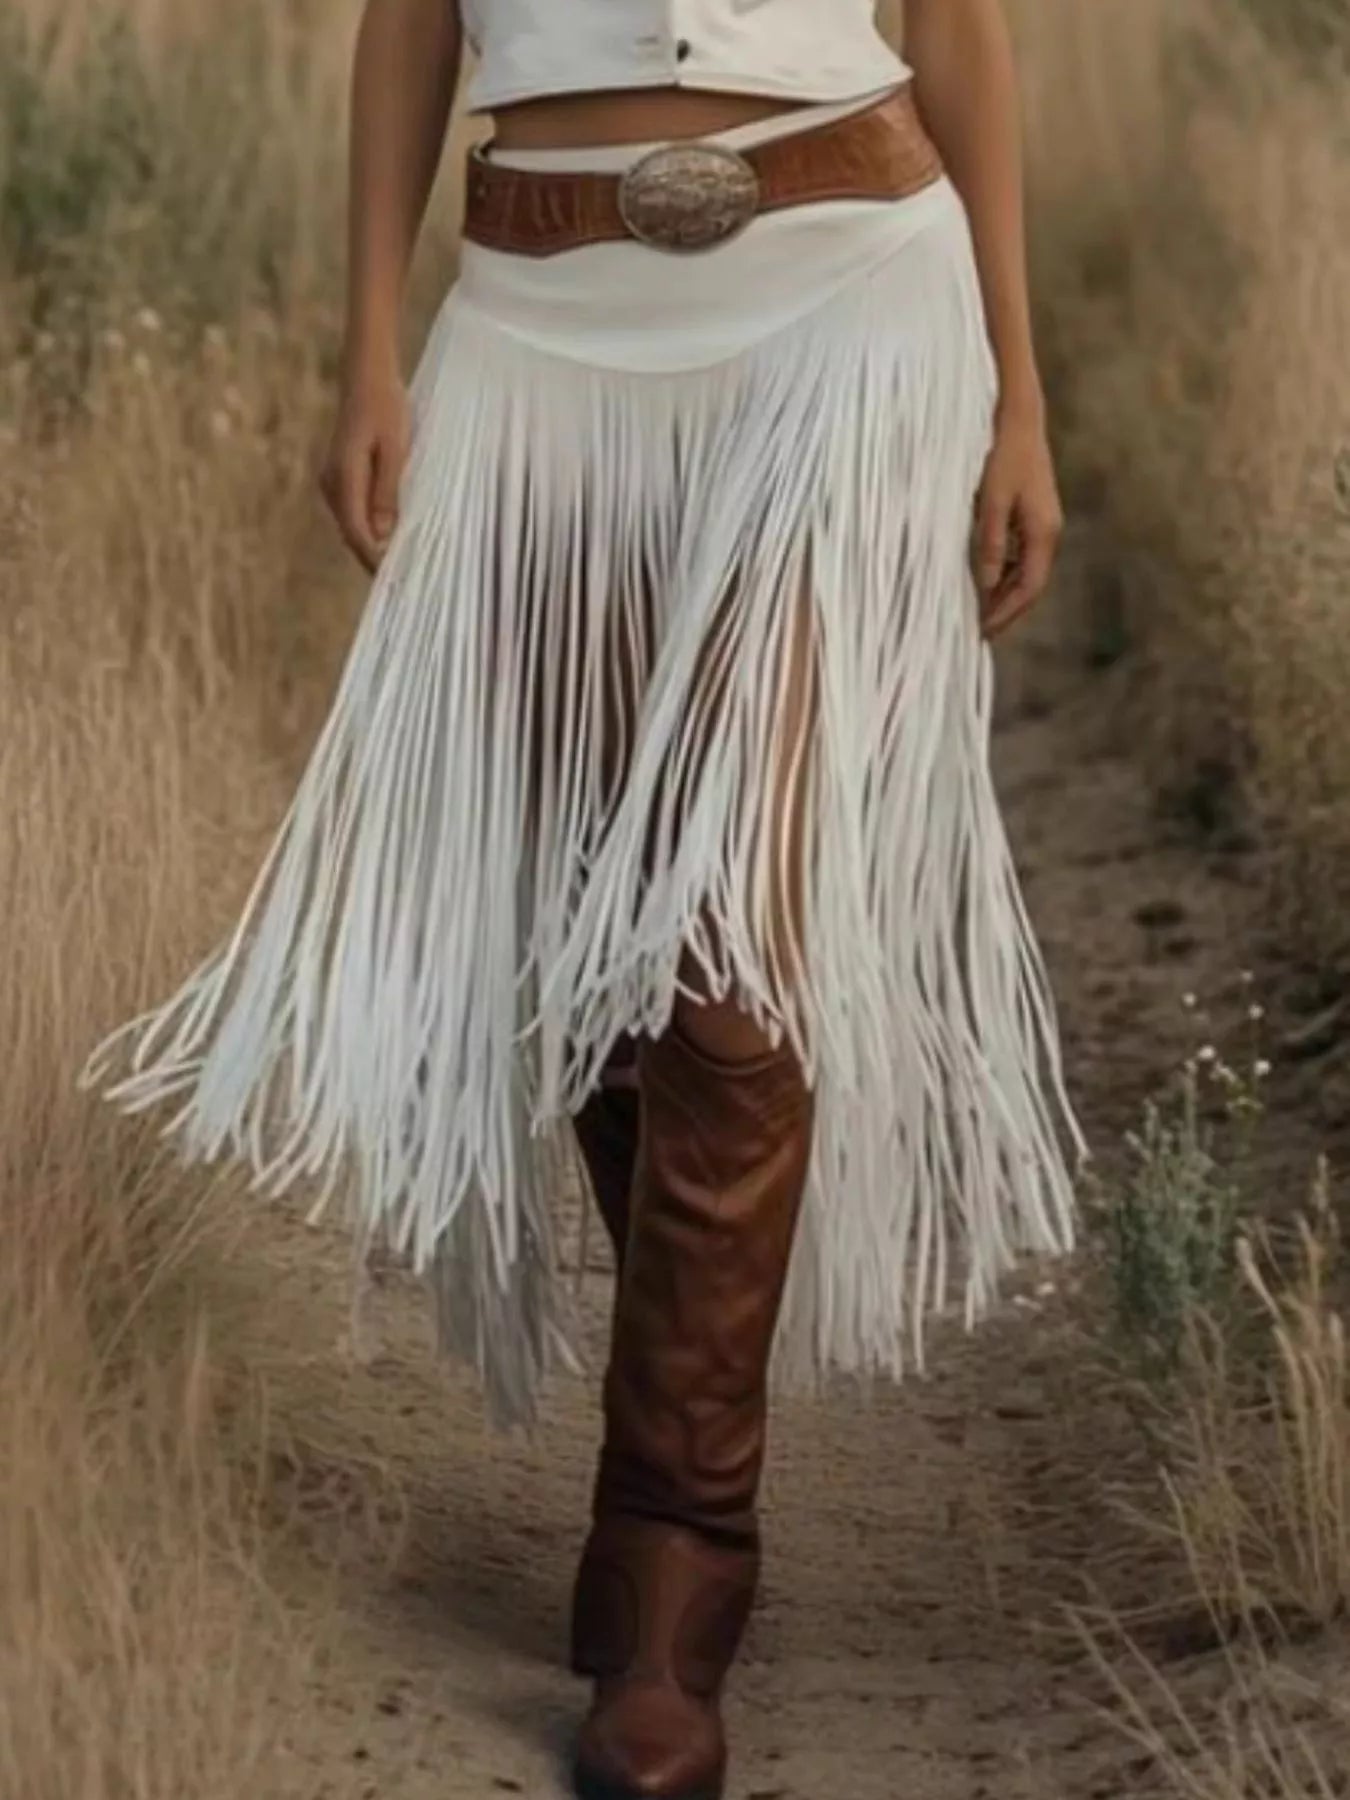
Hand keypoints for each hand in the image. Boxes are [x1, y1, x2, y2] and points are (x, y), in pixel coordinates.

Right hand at [319, 363, 410, 573]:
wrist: (367, 377)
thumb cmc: (386, 408)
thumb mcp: (396, 450)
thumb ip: (387, 493)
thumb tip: (381, 536)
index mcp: (344, 478)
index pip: (356, 532)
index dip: (373, 560)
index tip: (394, 581)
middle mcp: (331, 483)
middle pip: (351, 533)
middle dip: (373, 558)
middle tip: (402, 583)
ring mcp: (332, 480)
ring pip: (351, 524)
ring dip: (372, 544)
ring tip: (401, 564)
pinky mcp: (339, 477)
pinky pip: (353, 510)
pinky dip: (369, 526)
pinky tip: (391, 534)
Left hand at [972, 402, 1063, 638]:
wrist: (1019, 420)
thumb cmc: (1004, 456)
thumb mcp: (992, 500)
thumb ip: (990, 542)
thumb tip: (985, 584)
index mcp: (1043, 533)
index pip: (1029, 587)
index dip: (1007, 613)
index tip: (985, 632)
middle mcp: (1048, 534)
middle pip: (1031, 585)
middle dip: (1008, 611)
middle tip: (981, 632)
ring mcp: (1042, 526)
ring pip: (1025, 573)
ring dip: (1005, 594)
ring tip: (980, 613)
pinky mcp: (1032, 518)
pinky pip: (1020, 556)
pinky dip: (1004, 574)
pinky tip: (985, 582)